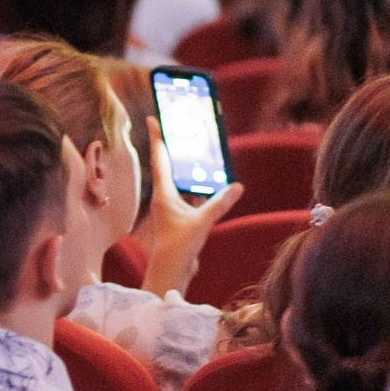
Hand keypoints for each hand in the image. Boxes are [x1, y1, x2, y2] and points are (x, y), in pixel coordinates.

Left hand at [141, 137, 242, 297]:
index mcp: (163, 194)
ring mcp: (170, 208)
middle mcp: (163, 198)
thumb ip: (220, 203)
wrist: (170, 271)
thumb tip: (237, 186)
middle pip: (167, 165)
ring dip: (185, 167)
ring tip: (192, 151)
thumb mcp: (202, 222)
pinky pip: (187, 195)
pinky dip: (196, 187)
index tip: (152, 119)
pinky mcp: (178, 218)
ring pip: (178, 181)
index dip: (158, 138)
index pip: (161, 159)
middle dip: (170, 147)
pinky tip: (208, 184)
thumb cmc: (179, 247)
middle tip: (173, 128)